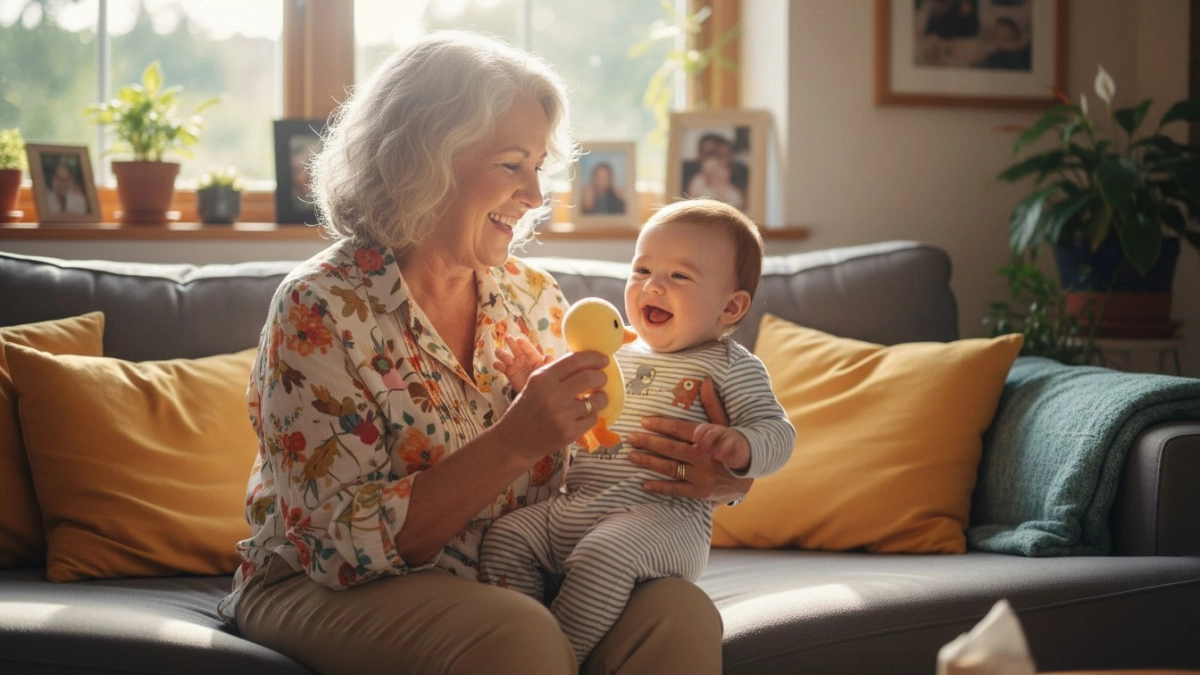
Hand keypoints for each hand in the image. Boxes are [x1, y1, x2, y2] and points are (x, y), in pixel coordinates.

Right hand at [493, 335, 552, 391]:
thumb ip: (546, 364)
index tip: (518, 340)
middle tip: (507, 337)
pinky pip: (501, 366)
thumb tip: (549, 356)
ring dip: (504, 355)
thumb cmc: (542, 381)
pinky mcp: (508, 372)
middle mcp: (523, 358)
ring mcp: (515, 364)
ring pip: (506, 356)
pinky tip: (497, 365)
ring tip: (507, 361)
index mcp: (533, 357)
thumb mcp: (544, 373)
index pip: (528, 348)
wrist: (534, 394)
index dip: (523, 344)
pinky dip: (498, 365)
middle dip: (511, 342)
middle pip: (516, 348)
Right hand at [493, 350, 608, 462]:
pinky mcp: (569, 433)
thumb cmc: (526, 410)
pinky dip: (592, 415)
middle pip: (590, 377)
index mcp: (542, 378)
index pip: (575, 360)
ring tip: (594, 399)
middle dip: (602, 377)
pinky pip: (593, 418)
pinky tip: (583, 416)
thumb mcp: (535, 384)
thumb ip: (557, 372)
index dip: (594, 357)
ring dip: (600, 398)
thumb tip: (586, 360)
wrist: (514, 441)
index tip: (604, 359)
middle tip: (602, 379)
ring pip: (597, 400)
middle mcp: (552, 395)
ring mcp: (561, 415)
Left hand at [626, 377, 753, 503]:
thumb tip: (705, 380)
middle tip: (631, 438)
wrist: (751, 473)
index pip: (682, 430)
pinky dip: (660, 488)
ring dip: (650, 463)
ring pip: (671, 468)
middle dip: (650, 443)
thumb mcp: (727, 424)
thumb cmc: (735, 444)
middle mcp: (705, 458)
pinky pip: (677, 490)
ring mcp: (702, 478)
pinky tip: (644, 484)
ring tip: (631, 457)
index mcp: (710, 439)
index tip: (644, 421)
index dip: (661, 425)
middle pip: (672, 449)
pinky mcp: (701, 493)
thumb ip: (713, 404)